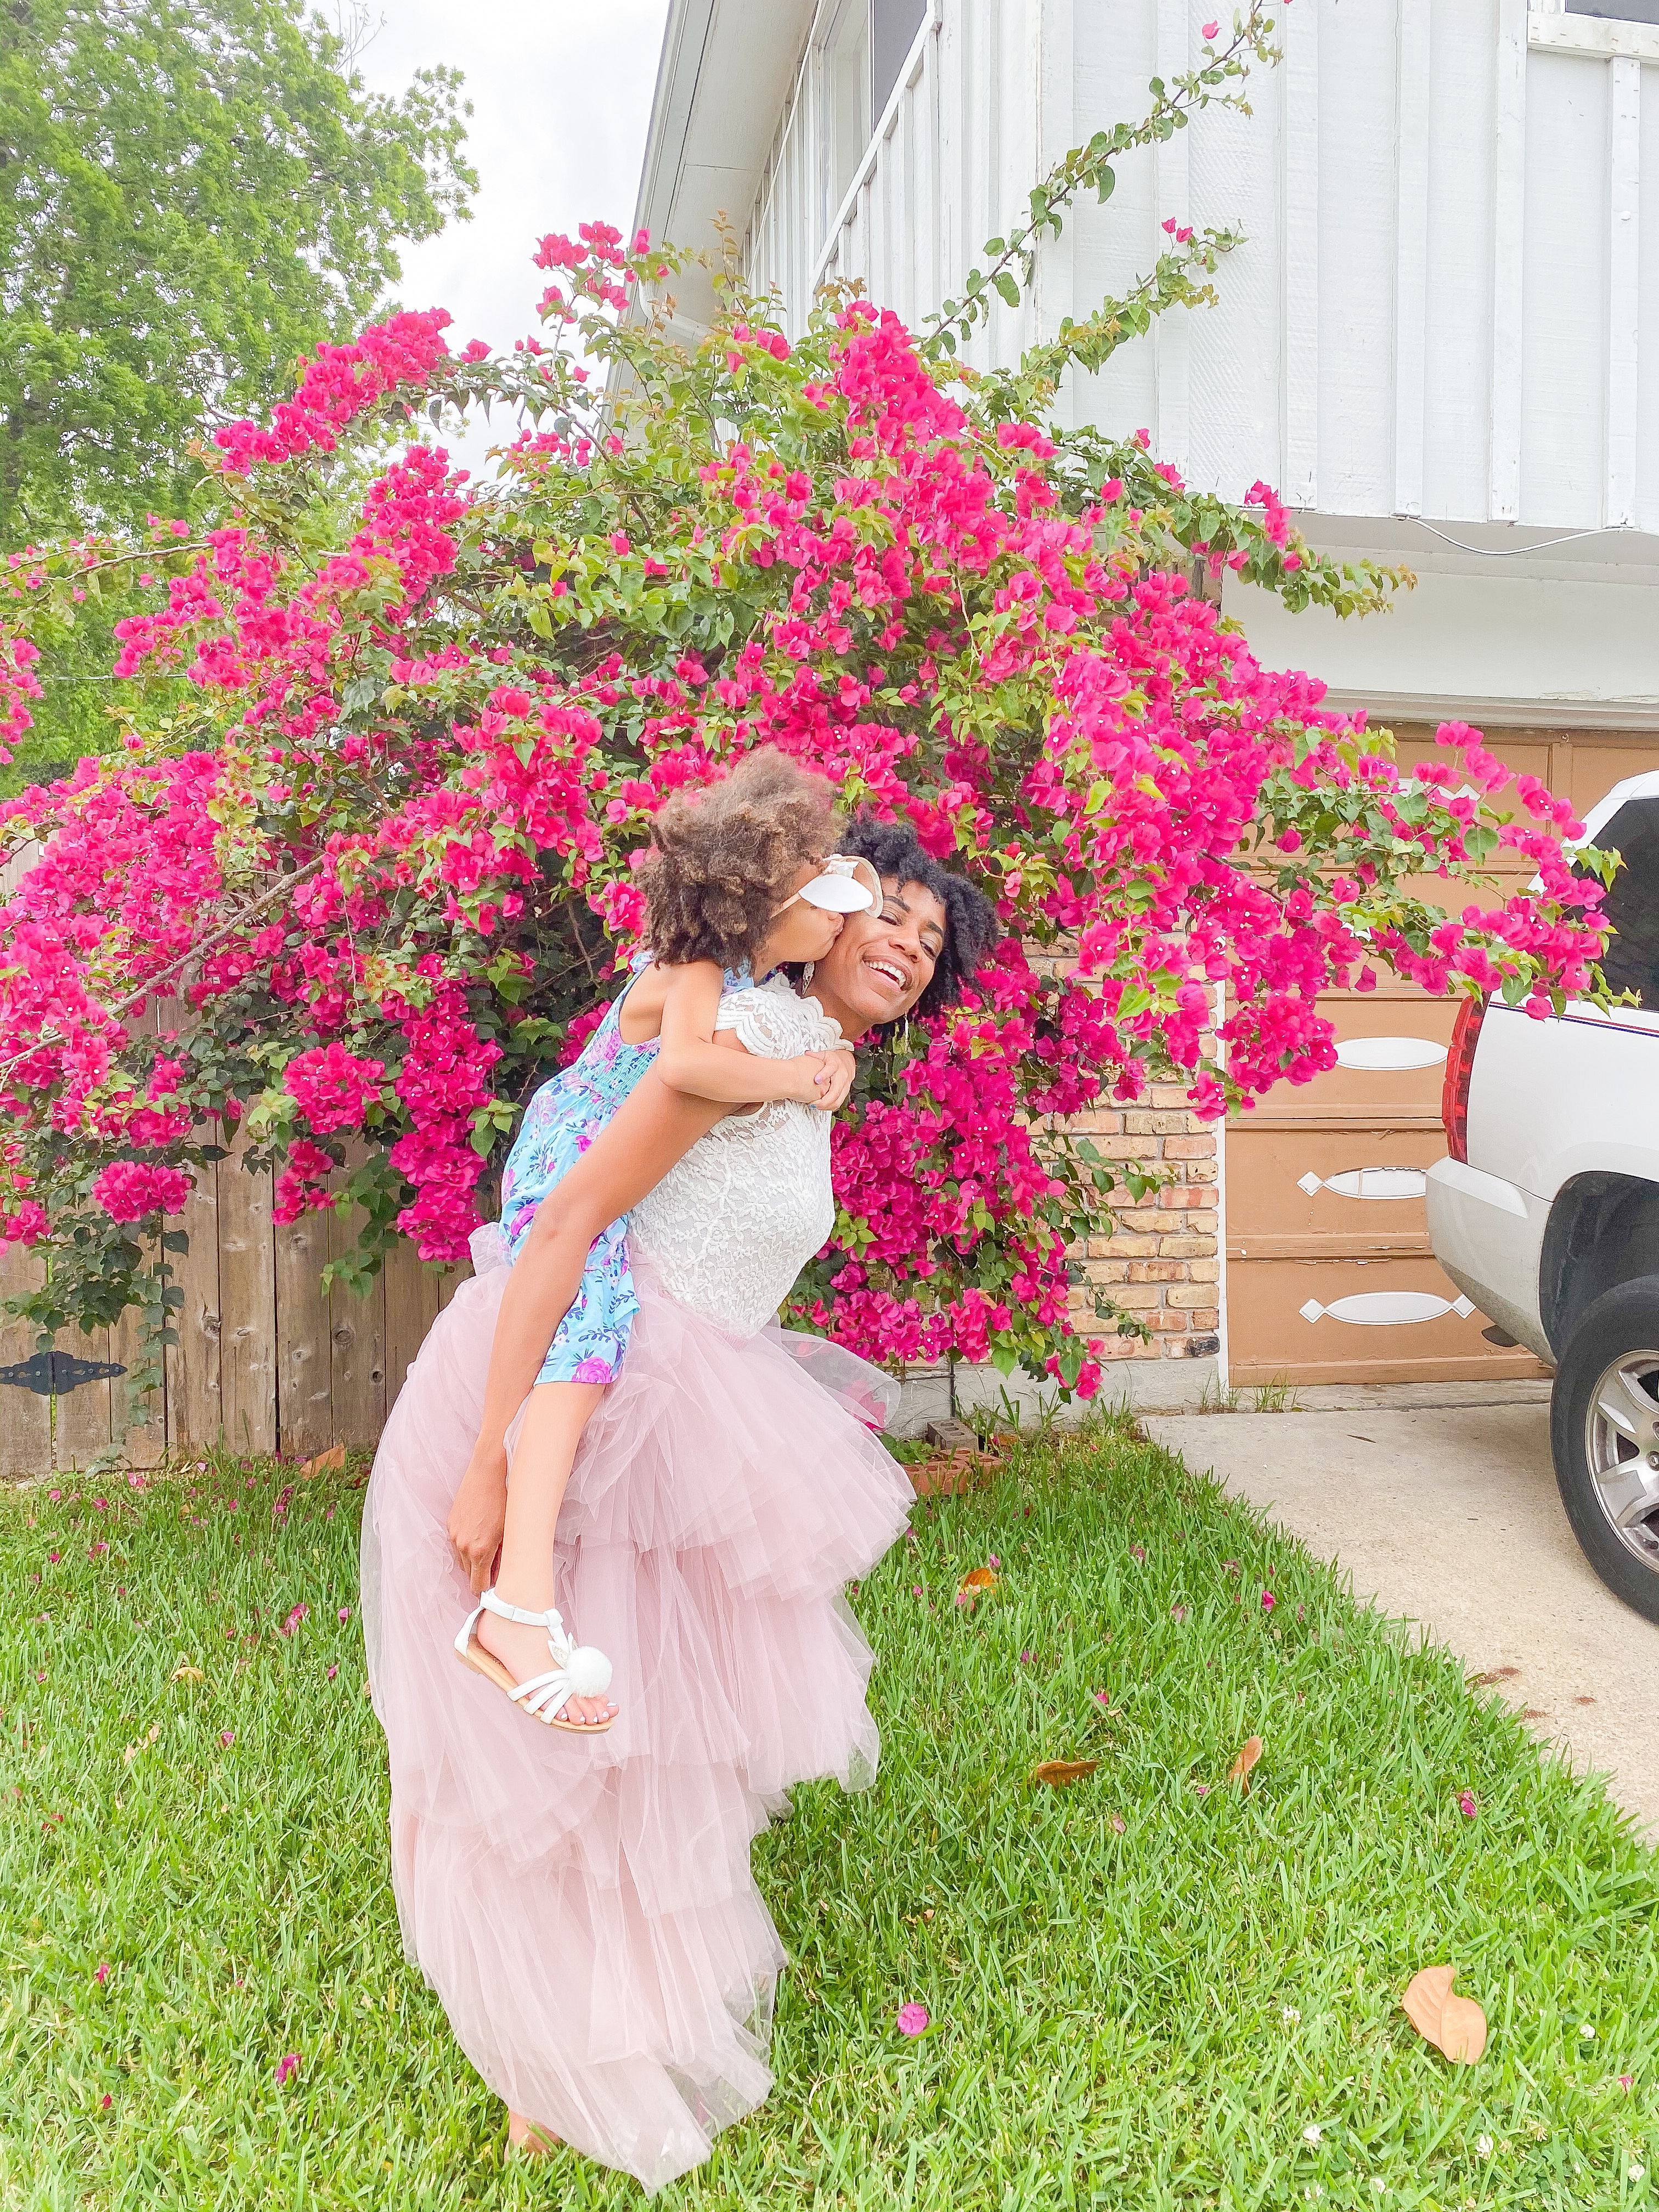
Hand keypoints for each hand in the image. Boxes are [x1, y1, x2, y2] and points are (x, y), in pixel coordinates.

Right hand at [448, 1445, 507, 1592]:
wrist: (489, 1472)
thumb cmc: (506, 1499)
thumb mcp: (509, 1531)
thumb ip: (503, 1556)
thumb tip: (502, 1572)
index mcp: (479, 1551)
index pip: (478, 1586)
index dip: (488, 1588)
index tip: (497, 1586)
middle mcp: (463, 1546)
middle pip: (469, 1574)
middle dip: (482, 1572)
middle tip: (497, 1562)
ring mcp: (454, 1535)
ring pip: (462, 1559)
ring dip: (473, 1558)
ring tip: (490, 1544)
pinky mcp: (450, 1524)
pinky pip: (457, 1544)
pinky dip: (467, 1544)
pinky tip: (480, 1531)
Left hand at [809, 1046, 854, 1111]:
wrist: (848, 1062)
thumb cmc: (835, 1059)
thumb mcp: (825, 1054)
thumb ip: (815, 1055)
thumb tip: (807, 1053)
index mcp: (835, 1065)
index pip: (830, 1069)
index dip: (823, 1075)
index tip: (816, 1080)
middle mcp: (842, 1076)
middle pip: (835, 1091)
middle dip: (824, 1100)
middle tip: (813, 1103)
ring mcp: (845, 1085)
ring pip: (838, 1100)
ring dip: (827, 1106)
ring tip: (816, 1106)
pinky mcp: (845, 1092)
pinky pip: (839, 1102)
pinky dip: (830, 1107)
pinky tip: (822, 1107)